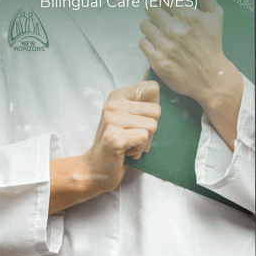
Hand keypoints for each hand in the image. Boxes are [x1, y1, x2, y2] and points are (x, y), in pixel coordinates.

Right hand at [49, 81, 160, 213]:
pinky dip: (139, 149)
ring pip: (152, 126)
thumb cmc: (117, 143)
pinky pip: (144, 138)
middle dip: (151, 129)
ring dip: (144, 141)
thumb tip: (160, 101)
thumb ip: (143, 106)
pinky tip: (125, 152)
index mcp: (118, 96)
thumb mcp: (128, 117)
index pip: (153, 88)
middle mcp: (113, 105)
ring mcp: (111, 121)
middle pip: (156, 111)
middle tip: (134, 137)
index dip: (154, 107)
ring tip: (129, 144)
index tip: (141, 119)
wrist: (95, 168)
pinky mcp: (114, 138)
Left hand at [139, 0, 241, 148]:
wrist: (211, 76)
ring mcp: (164, 45)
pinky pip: (142, 42)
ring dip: (151, 27)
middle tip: (163, 19)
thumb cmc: (212, 44)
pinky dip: (149, 43)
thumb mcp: (215, 13)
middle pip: (150, 7)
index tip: (165, 2)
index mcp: (187, 14)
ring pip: (144, 24)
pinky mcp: (157, 60)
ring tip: (162, 33)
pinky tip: (159, 46)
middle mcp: (174, 28)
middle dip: (156, 11)